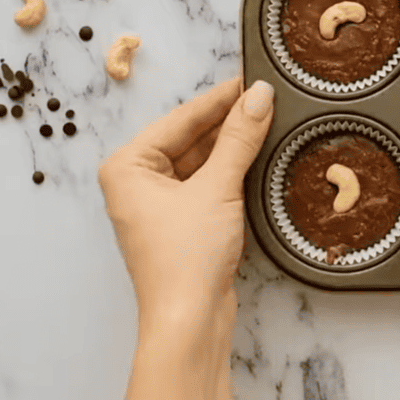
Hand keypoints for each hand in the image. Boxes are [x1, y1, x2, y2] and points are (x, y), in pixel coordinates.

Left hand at [99, 78, 274, 329]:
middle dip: (230, 123)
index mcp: (127, 166)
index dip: (220, 98)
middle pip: (191, 138)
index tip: (252, 78)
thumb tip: (259, 95)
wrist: (189, 320)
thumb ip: (240, 138)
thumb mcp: (217, 188)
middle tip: (270, 99)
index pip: (181, 118)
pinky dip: (234, 173)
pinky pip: (210, 185)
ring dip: (235, 148)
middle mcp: (137, 182)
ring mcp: (160, 204)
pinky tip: (262, 159)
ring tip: (272, 123)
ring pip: (203, 162)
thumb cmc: (185, 257)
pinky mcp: (184, 224)